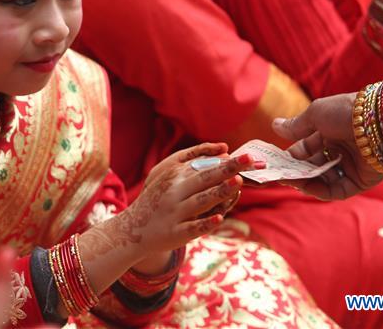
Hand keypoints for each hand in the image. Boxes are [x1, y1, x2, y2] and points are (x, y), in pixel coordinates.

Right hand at [124, 143, 258, 254]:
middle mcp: (175, 192)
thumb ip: (193, 163)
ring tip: (238, 183)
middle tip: (249, 159)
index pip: (205, 166)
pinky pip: (192, 227)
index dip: (227, 162)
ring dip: (219, 192)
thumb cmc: (158, 200)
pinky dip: (205, 223)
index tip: (248, 157)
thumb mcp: (168, 177)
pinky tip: (219, 218)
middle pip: (205, 178)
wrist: (132, 229)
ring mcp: (174, 213)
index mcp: (175, 176)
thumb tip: (223, 151)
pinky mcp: (175, 232)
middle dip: (228, 169)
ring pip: (200, 201)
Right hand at [272, 93, 382, 200]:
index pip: (306, 148)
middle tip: (280, 175)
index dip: (291, 156)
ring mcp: (351, 166)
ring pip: (324, 179)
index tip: (276, 162)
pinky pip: (338, 190)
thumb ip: (296, 125)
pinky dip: (322, 190)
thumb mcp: (316, 114)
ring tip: (291, 181)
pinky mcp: (362, 180)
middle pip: (314, 165)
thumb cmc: (346, 112)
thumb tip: (275, 126)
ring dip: (306, 181)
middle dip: (297, 171)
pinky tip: (308, 187)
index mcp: (331, 132)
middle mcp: (341, 149)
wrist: (379, 121)